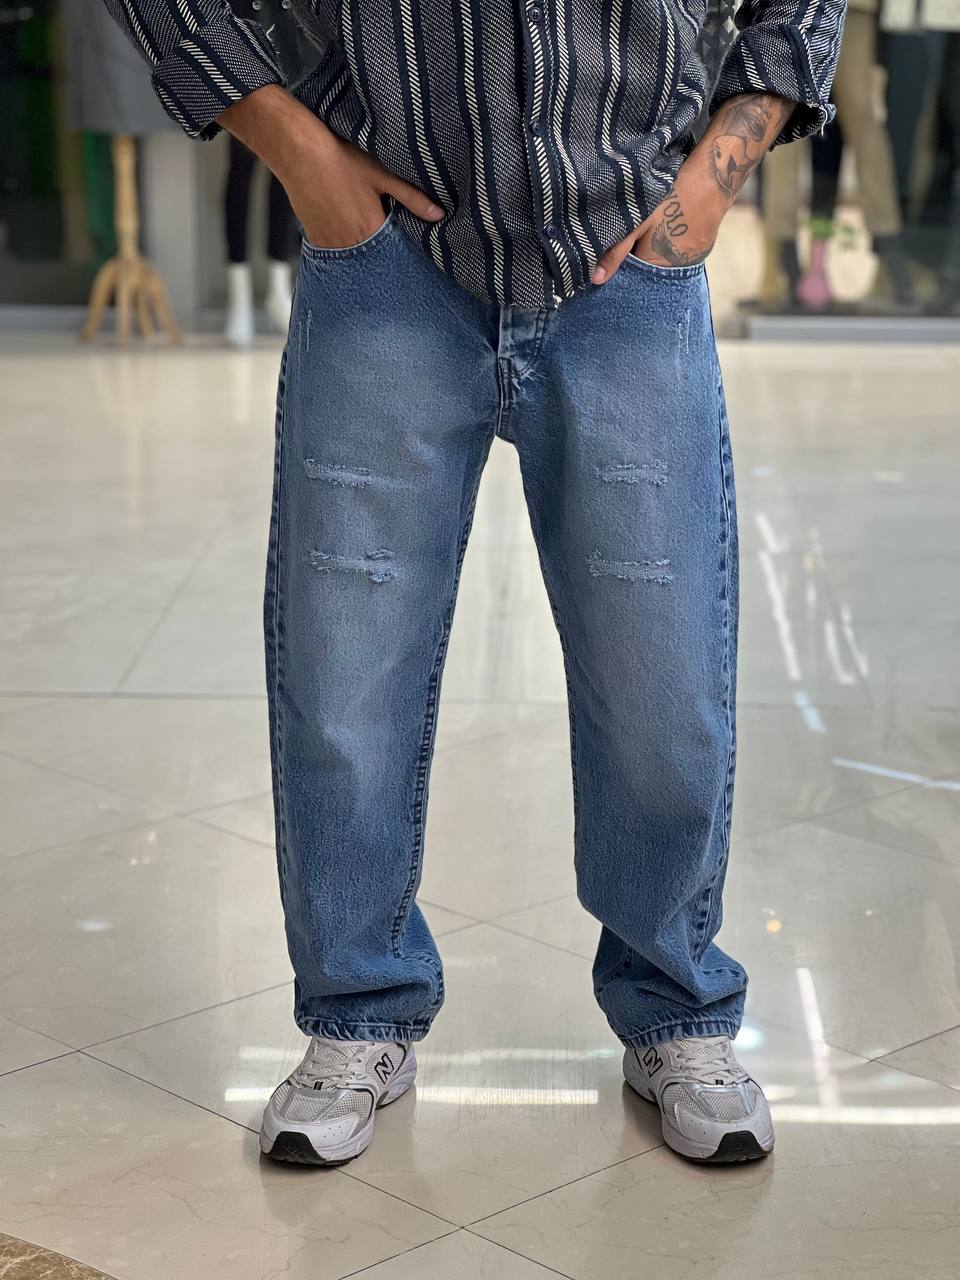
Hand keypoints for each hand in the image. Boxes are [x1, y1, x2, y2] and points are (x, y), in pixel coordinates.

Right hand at [218, 85, 444, 249]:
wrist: (299, 152)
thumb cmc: (342, 160)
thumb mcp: (382, 175)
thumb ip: (412, 198)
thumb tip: (439, 215)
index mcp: (371, 231)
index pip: (393, 251)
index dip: (399, 247)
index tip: (404, 245)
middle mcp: (350, 244)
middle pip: (373, 256)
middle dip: (381, 251)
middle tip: (383, 239)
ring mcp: (330, 244)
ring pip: (353, 255)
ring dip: (361, 249)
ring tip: (362, 231)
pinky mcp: (315, 238)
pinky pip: (334, 251)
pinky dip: (343, 244)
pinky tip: (345, 229)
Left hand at [590, 91, 793, 285]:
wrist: (714, 176)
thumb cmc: (672, 196)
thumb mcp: (637, 221)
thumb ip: (616, 252)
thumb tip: (595, 279)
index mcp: (658, 266)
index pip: (634, 277)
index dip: (623, 267)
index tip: (616, 253)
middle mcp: (679, 269)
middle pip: (651, 272)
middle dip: (640, 259)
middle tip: (635, 235)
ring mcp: (694, 258)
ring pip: (667, 261)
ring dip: (657, 250)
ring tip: (654, 229)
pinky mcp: (704, 247)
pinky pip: (682, 252)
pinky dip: (673, 244)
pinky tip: (669, 227)